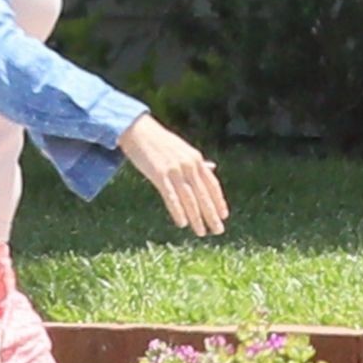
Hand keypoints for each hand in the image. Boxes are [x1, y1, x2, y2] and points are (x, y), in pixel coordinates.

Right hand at [118, 115, 228, 236]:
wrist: (138, 130)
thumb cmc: (160, 141)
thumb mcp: (183, 149)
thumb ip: (197, 161)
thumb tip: (212, 167)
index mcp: (196, 159)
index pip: (212, 184)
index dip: (219, 201)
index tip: (224, 216)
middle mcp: (189, 165)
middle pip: (203, 194)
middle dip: (211, 214)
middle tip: (218, 231)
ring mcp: (175, 170)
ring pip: (189, 198)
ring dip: (196, 217)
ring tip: (201, 232)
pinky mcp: (159, 174)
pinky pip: (171, 196)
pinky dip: (178, 211)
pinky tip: (182, 223)